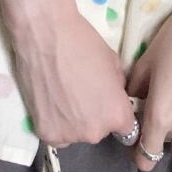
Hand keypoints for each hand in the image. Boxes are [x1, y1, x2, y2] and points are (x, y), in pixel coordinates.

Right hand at [8, 0, 136, 148]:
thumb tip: (112, 97)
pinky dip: (54, 121)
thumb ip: (116, 88)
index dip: (117, 113)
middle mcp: (95, 133)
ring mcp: (68, 136)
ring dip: (73, 120)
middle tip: (81, 92)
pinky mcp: (45, 134)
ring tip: (62, 93)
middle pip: (99, 129)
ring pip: (76, 132)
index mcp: (116, 115)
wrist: (45, 34)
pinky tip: (50, 100)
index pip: (126, 127)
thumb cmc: (83, 42)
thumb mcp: (113, 62)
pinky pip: (56, 133)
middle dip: (94, 115)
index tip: (107, 102)